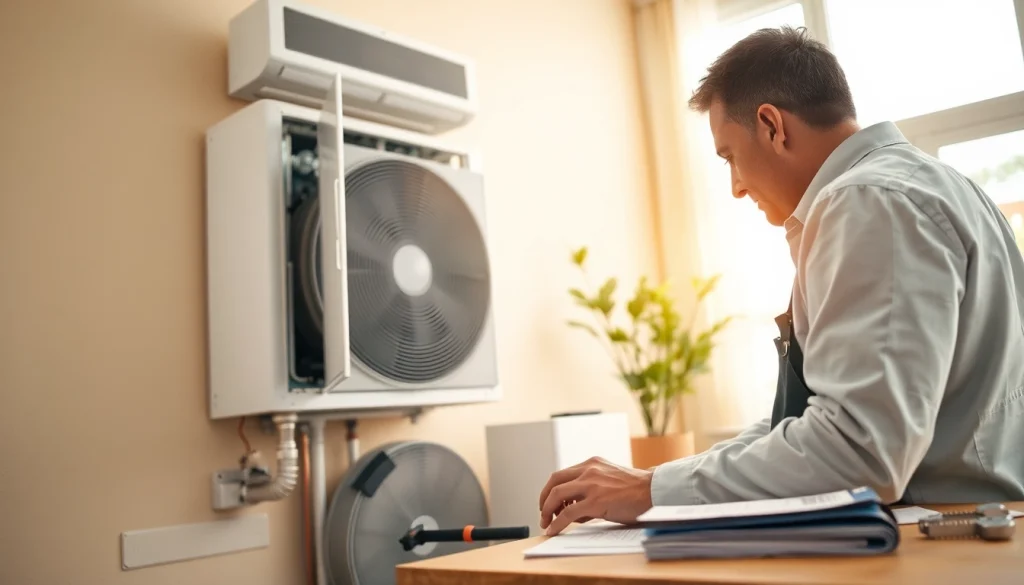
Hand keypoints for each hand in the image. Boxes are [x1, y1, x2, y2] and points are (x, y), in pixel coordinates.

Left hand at [537, 456, 652, 535]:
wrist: (654, 491)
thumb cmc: (636, 490)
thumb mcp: (609, 480)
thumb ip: (590, 488)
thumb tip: (574, 511)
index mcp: (592, 464)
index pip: (562, 474)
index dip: (551, 489)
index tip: (548, 502)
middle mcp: (588, 470)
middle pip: (554, 481)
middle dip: (544, 499)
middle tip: (542, 513)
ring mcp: (591, 485)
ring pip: (556, 495)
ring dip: (547, 510)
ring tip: (546, 523)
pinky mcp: (595, 501)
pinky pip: (567, 514)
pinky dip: (556, 523)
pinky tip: (553, 530)